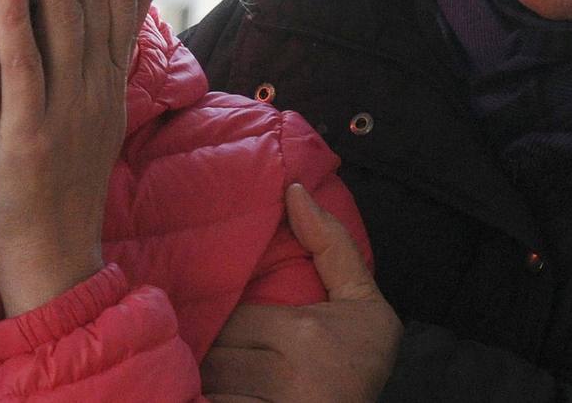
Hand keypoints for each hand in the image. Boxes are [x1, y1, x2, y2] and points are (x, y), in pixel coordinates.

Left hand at [0, 0, 158, 316]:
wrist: (55, 261)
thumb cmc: (64, 184)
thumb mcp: (99, 113)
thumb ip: (116, 52)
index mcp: (106, 82)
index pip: (114, 0)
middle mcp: (95, 85)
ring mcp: (68, 107)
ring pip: (62, 17)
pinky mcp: (32, 132)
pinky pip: (24, 63)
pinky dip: (17, 12)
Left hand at [202, 184, 402, 401]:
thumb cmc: (362, 362)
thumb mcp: (362, 303)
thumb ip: (332, 246)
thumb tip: (294, 189)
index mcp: (303, 335)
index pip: (234, 318)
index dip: (230, 323)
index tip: (234, 328)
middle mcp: (284, 377)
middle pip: (217, 354)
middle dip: (216, 352)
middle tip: (223, 350)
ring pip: (212, 385)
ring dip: (209, 383)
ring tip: (218, 378)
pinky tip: (215, 399)